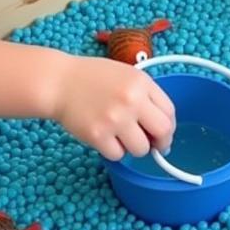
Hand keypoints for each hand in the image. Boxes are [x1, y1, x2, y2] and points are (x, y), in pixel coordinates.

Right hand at [44, 55, 175, 160]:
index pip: (169, 111)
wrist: (59, 82)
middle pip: (163, 131)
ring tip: (123, 137)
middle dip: (161, 142)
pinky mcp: (98, 135)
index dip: (169, 125)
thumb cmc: (93, 78)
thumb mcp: (127, 75)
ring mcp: (115, 119)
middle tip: (154, 145)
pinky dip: (114, 150)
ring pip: (141, 149)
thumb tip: (162, 126)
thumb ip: (146, 95)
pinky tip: (106, 138)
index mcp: (142, 83)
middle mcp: (131, 100)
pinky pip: (118, 155)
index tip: (164, 133)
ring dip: (135, 148)